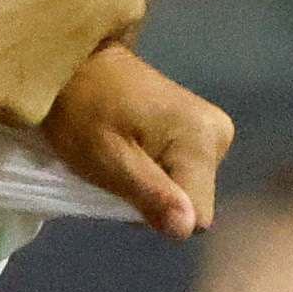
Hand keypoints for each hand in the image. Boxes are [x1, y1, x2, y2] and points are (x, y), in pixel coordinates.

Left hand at [41, 44, 233, 238]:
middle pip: (193, 201)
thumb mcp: (108, 158)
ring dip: (153, 184)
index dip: (156, 213)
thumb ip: (151, 195)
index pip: (196, 216)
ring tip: (121, 156)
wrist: (73, 63)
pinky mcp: (199, 127)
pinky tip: (132, 150)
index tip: (125, 185)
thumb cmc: (82, 109)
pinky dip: (155, 169)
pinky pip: (182, 170)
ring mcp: (211, 128)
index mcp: (203, 139)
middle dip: (154, 198)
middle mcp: (219, 133)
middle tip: (117, 169)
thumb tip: (188, 228)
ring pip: (186, 188)